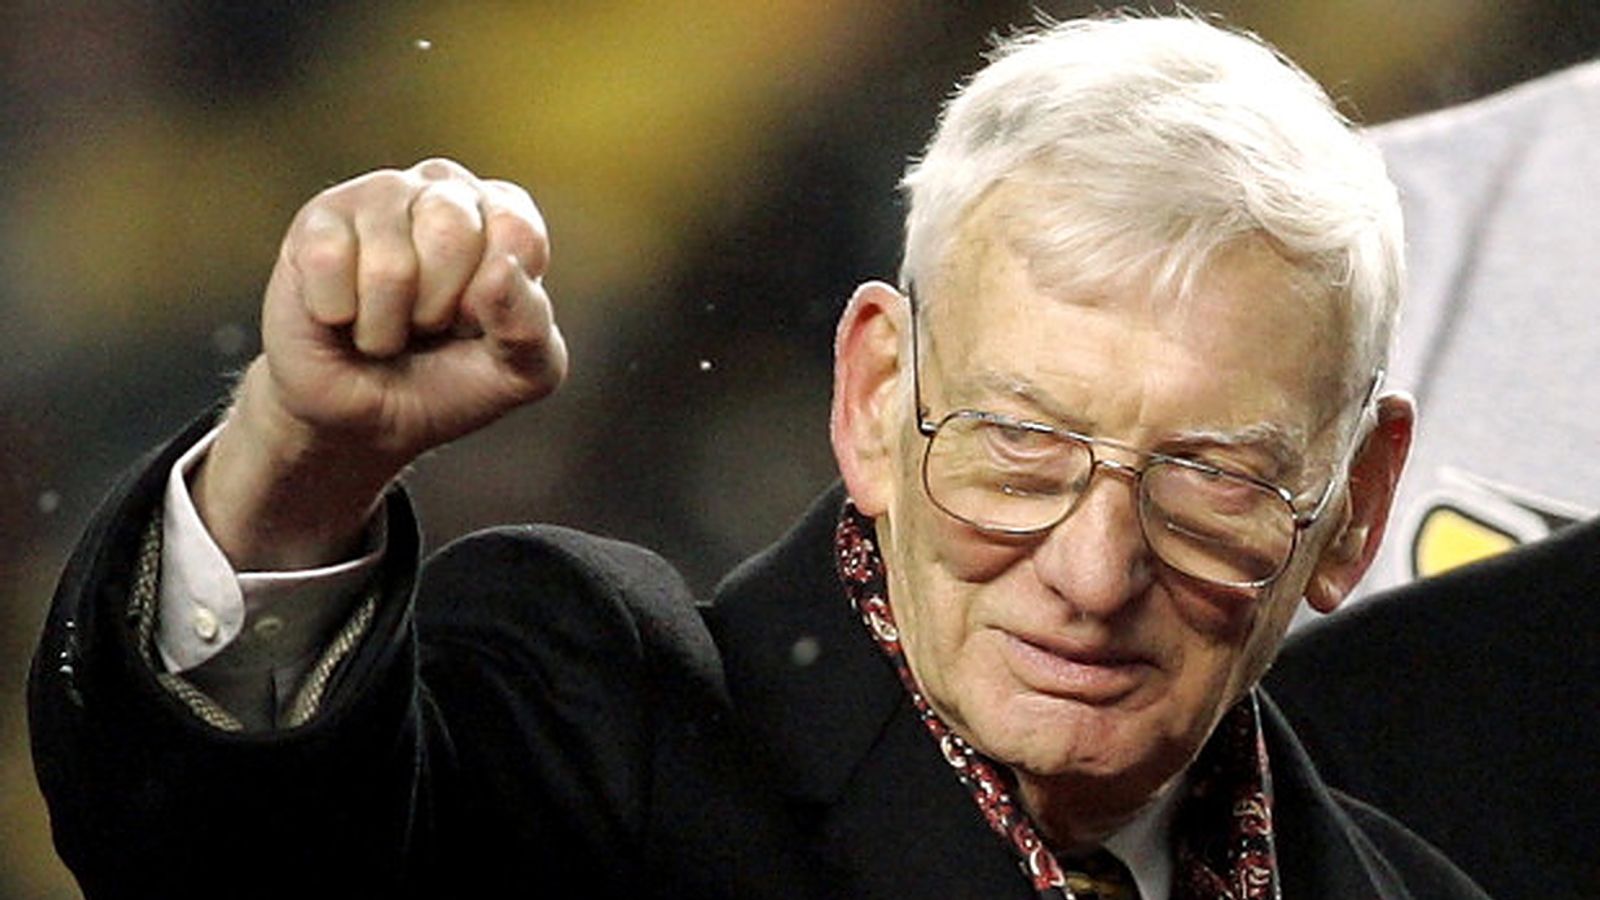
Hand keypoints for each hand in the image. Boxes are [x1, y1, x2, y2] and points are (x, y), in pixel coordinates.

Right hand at [196, 158, 566, 568]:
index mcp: (503, 221)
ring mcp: (376, 199)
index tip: (475, 331)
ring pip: (396, 245)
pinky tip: (342, 322)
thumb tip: (503, 278)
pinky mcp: (314, 221)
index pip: (518, 225)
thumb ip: (533, 326)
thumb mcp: (521, 374)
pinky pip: (332, 257)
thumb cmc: (446, 388)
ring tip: (383, 333)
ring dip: (390, 317)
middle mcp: (442, 193)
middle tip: (424, 334)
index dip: (498, 294)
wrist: (362, 421)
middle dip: (441, 308)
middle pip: (456, 225)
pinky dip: (341, 313)